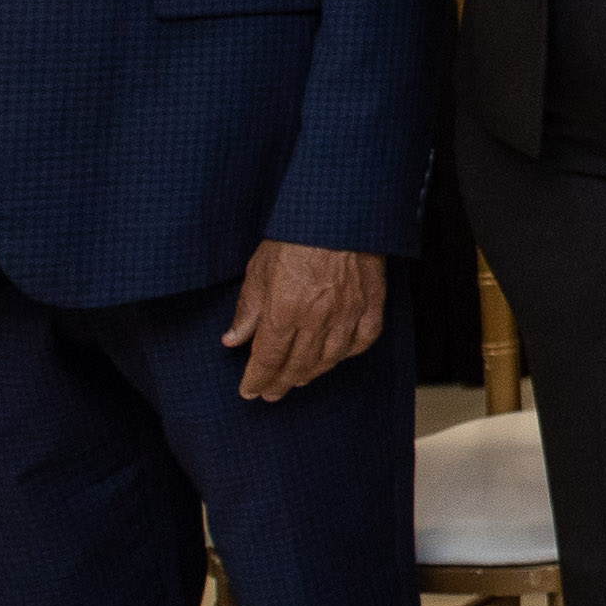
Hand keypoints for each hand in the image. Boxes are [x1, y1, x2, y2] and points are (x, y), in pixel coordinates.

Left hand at [225, 242, 384, 401]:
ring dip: (311, 373)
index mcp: (285, 309)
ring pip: (330, 358)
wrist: (338, 211)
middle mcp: (317, 317)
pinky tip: (337, 357)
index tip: (249, 391)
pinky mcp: (372, 303)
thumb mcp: (259, 269)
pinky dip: (349, 353)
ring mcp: (348, 312)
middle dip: (281, 383)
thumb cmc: (295, 234)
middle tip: (271, 393)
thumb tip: (233, 340)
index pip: (268, 358)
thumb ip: (248, 309)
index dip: (257, 379)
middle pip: (297, 364)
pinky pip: (363, 340)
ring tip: (300, 380)